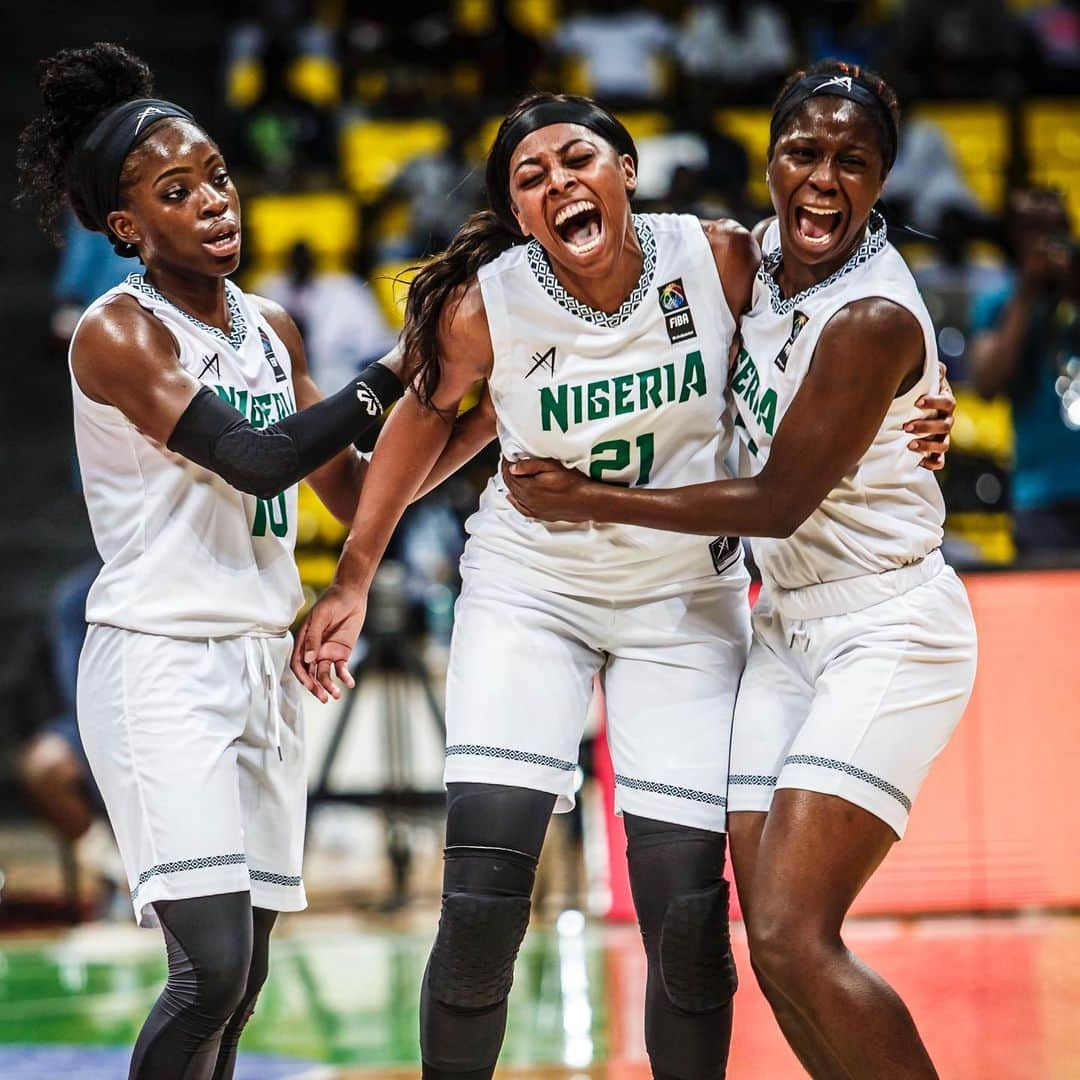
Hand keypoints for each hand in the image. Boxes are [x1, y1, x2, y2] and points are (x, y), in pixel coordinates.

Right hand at [290, 582, 367, 702]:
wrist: (351, 595)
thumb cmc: (331, 602)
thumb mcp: (320, 617)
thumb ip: (314, 637)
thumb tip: (308, 659)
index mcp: (303, 641)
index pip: (298, 664)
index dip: (302, 677)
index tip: (310, 685)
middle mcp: (313, 650)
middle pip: (311, 673)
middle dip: (315, 687)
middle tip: (323, 698)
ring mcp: (327, 652)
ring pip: (325, 674)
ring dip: (328, 686)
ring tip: (336, 695)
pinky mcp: (342, 653)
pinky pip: (341, 668)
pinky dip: (345, 677)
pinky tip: (349, 683)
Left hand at [501, 456, 592, 522]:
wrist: (587, 501)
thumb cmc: (573, 482)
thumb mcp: (552, 466)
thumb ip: (531, 466)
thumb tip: (512, 467)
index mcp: (529, 488)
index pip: (510, 474)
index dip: (506, 463)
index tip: (506, 456)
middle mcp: (528, 501)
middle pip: (511, 485)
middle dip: (507, 473)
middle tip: (506, 462)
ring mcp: (534, 510)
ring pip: (515, 496)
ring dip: (511, 485)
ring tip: (511, 474)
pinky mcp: (541, 515)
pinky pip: (522, 509)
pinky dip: (515, 502)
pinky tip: (512, 497)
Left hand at [905, 362, 954, 470]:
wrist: (913, 411)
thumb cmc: (918, 392)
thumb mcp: (923, 379)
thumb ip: (930, 371)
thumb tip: (937, 366)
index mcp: (946, 403)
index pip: (947, 402)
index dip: (934, 402)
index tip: (917, 402)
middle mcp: (947, 421)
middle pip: (944, 426)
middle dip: (925, 427)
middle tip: (906, 427)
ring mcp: (942, 438)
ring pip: (943, 445)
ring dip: (927, 446)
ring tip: (908, 445)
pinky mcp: (935, 452)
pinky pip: (939, 461)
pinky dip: (932, 463)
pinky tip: (921, 463)